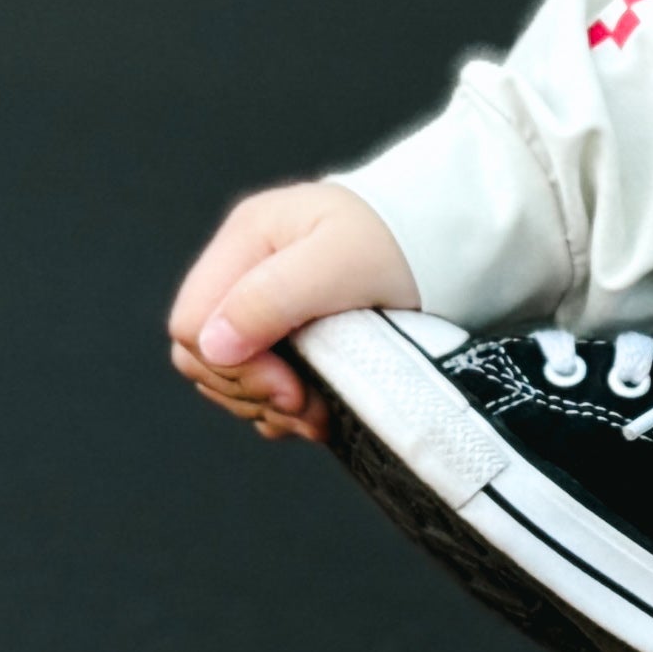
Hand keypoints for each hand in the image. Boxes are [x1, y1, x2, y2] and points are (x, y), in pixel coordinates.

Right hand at [168, 181, 418, 442]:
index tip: (288, 386)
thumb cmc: (407, 239)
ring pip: (230, 376)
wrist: (459, 238)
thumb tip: (212, 344)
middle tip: (304, 405)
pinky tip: (318, 411)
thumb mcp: (338, 263)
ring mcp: (269, 303)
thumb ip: (270, 299)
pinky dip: (284, 406)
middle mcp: (248, 270)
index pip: (193, 323)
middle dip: (250, 391)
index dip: (230, 366)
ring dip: (267, 406)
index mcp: (248, 240)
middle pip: (204, 356)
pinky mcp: (295, 333)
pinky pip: (262, 384)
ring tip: (316, 413)